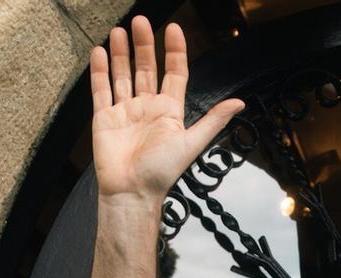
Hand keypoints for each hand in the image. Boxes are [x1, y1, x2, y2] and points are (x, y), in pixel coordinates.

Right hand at [89, 17, 244, 202]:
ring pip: (123, 75)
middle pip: (146, 69)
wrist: (132, 193)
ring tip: (119, 30)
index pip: (174, 73)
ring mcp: (125, 112)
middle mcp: (147, 108)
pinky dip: (100, 71)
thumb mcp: (192, 142)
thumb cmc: (162, 173)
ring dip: (121, 53)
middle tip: (141, 21)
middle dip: (144, 45)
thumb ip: (213, 120)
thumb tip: (240, 102)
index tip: (173, 28)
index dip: (174, 51)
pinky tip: (100, 52)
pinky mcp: (104, 119)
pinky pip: (101, 90)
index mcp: (170, 111)